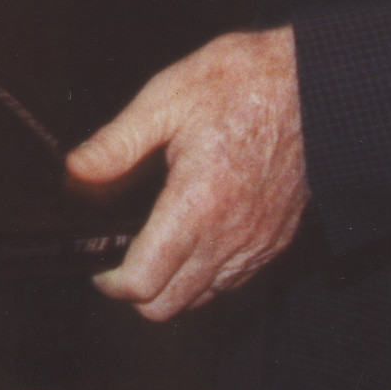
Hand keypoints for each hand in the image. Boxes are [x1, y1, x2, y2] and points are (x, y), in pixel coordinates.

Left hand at [68, 26, 306, 320]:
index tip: (98, 262)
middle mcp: (229, 236)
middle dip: (136, 290)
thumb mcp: (168, 96)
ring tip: (156, 245)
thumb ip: (118, 141)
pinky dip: (208, 275)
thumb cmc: (244, 83)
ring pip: (202, 299)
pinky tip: (196, 237)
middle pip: (168, 306)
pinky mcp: (276, 241)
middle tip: (121, 256)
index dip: (110, 280)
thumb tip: (77, 169)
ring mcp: (256, 244)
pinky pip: (234, 281)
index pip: (144, 282)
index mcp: (197, 204)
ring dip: (173, 284)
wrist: (313, 83)